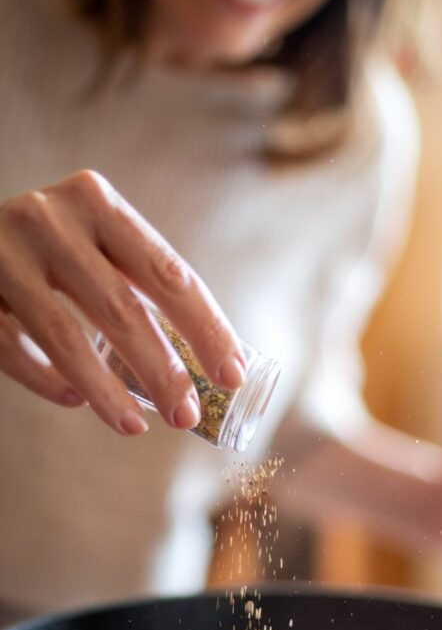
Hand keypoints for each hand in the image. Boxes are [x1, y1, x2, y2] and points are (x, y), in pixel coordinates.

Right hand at [0, 170, 245, 434]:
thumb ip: (135, 283)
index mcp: (97, 202)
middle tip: (186, 416)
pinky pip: (15, 350)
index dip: (205, 329)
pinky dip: (48, 383)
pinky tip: (76, 401)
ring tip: (135, 427)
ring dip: (108, 392)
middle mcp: (51, 219)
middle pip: (122, 309)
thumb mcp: (92, 242)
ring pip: (66, 338)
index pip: (168, 274)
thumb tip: (207, 359)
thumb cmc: (47, 248)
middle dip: (162, 371)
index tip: (232, 375)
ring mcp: (4, 254)